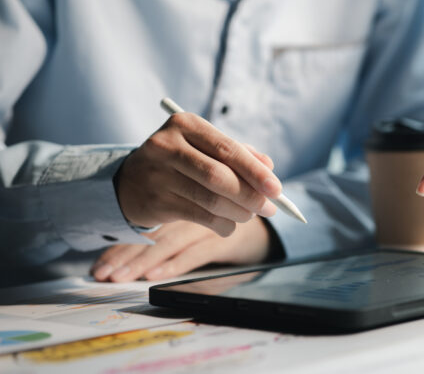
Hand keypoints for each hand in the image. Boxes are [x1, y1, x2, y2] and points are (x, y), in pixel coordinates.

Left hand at [91, 218, 272, 281]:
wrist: (269, 219)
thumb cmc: (228, 211)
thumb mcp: (203, 213)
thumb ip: (168, 228)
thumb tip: (137, 243)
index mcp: (182, 198)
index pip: (145, 224)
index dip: (121, 243)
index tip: (100, 265)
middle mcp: (192, 210)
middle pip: (152, 235)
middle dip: (125, 256)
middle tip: (103, 274)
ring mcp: (208, 226)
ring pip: (169, 243)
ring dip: (143, 262)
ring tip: (119, 277)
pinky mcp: (225, 240)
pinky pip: (195, 253)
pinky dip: (174, 264)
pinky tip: (154, 276)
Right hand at [116, 112, 280, 236]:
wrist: (131, 181)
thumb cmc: (182, 161)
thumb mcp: (206, 148)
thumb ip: (239, 153)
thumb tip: (269, 167)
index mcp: (185, 124)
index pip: (228, 149)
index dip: (256, 171)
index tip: (277, 189)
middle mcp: (167, 145)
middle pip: (219, 175)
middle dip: (251, 195)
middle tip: (270, 209)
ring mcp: (157, 174)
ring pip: (210, 199)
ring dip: (239, 213)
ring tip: (250, 216)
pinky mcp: (154, 201)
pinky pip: (199, 217)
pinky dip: (222, 225)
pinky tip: (230, 226)